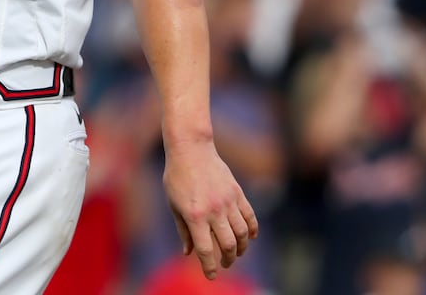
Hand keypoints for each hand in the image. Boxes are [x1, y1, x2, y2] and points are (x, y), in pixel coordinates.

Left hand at [162, 138, 257, 279]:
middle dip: (228, 260)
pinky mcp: (237, 193)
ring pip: (243, 234)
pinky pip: (250, 217)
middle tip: (225, 264)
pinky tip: (249, 237)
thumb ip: (183, 230)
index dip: (209, 267)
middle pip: (229, 245)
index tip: (212, 276)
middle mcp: (214, 211)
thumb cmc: (177, 177)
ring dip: (241, 248)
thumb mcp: (174, 204)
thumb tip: (189, 253)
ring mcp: (228, 201)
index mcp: (195, 215)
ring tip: (236, 253)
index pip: (206, 250)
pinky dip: (252, 230)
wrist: (191, 149)